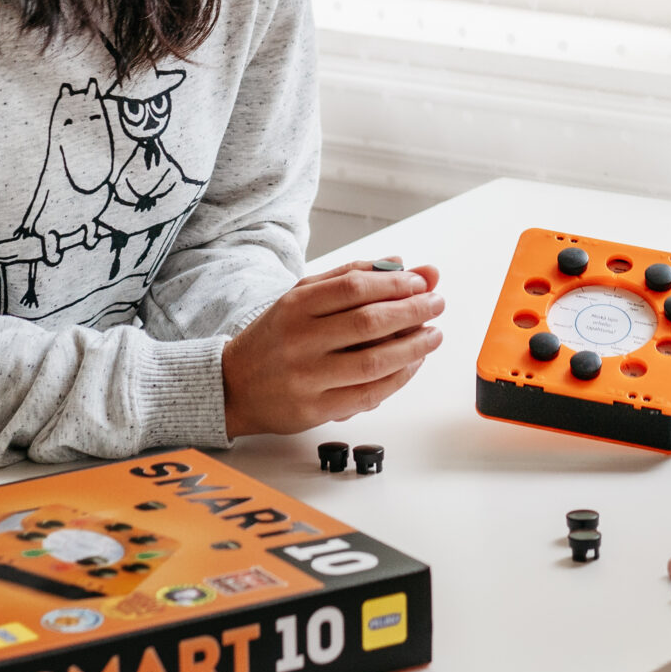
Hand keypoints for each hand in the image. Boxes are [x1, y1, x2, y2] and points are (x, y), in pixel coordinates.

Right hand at [221, 260, 444, 436]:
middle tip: (437, 304)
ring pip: (374, 362)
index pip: (355, 287)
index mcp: (296, 306)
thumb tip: (402, 262)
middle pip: (369, 323)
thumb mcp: (303, 296)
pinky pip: (369, 394)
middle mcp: (301, 340)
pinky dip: (399, 378)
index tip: (421, 283)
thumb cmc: (276, 336)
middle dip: (413, 311)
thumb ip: (351, 276)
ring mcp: (308, 378)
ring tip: (433, 335)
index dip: (396, 284)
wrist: (233, 385)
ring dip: (414, 347)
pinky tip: (413, 364)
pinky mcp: (317, 409)